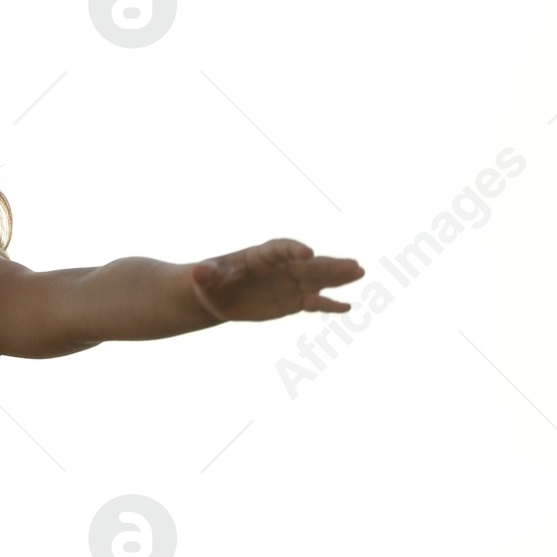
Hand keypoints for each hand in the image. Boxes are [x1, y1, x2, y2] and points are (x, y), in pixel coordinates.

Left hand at [190, 238, 364, 322]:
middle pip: (310, 264)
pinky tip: (346, 308)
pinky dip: (329, 305)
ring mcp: (290, 283)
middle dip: (331, 265)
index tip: (308, 253)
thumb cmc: (210, 281)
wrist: (217, 294)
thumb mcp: (204, 277)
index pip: (282, 249)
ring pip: (318, 280)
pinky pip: (313, 302)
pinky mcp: (292, 301)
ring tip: (359, 273)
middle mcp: (282, 266)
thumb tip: (197, 272)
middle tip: (354, 265)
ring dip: (338, 278)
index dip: (294, 249)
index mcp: (262, 255)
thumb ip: (205, 273)